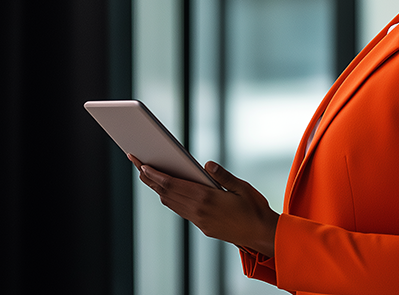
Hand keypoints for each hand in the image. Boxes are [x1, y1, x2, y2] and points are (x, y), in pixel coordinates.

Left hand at [127, 154, 278, 256]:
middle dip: (150, 179)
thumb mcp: (242, 187)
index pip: (173, 185)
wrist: (261, 234)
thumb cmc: (254, 209)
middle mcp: (198, 211)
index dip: (155, 174)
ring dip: (157, 190)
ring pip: (171, 203)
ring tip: (149, 176)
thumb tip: (207, 164)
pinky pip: (180, 211)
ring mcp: (199, 220)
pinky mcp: (203, 226)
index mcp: (206, 198)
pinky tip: (168, 192)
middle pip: (166, 193)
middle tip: (138, 165)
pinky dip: (170, 199)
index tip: (143, 165)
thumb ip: (223, 176)